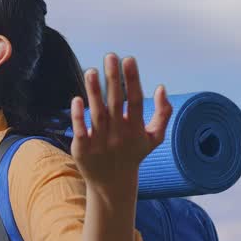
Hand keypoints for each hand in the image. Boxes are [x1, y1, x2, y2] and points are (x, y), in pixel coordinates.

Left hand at [69, 53, 170, 193]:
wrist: (112, 184)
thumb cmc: (133, 154)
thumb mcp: (153, 138)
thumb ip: (163, 113)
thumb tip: (161, 87)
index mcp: (136, 130)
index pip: (136, 101)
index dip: (133, 80)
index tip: (129, 59)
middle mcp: (118, 135)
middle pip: (115, 103)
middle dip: (113, 79)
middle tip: (110, 56)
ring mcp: (100, 142)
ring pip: (97, 114)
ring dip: (94, 92)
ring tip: (91, 70)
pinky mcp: (83, 149)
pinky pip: (80, 130)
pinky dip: (78, 116)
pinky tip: (77, 99)